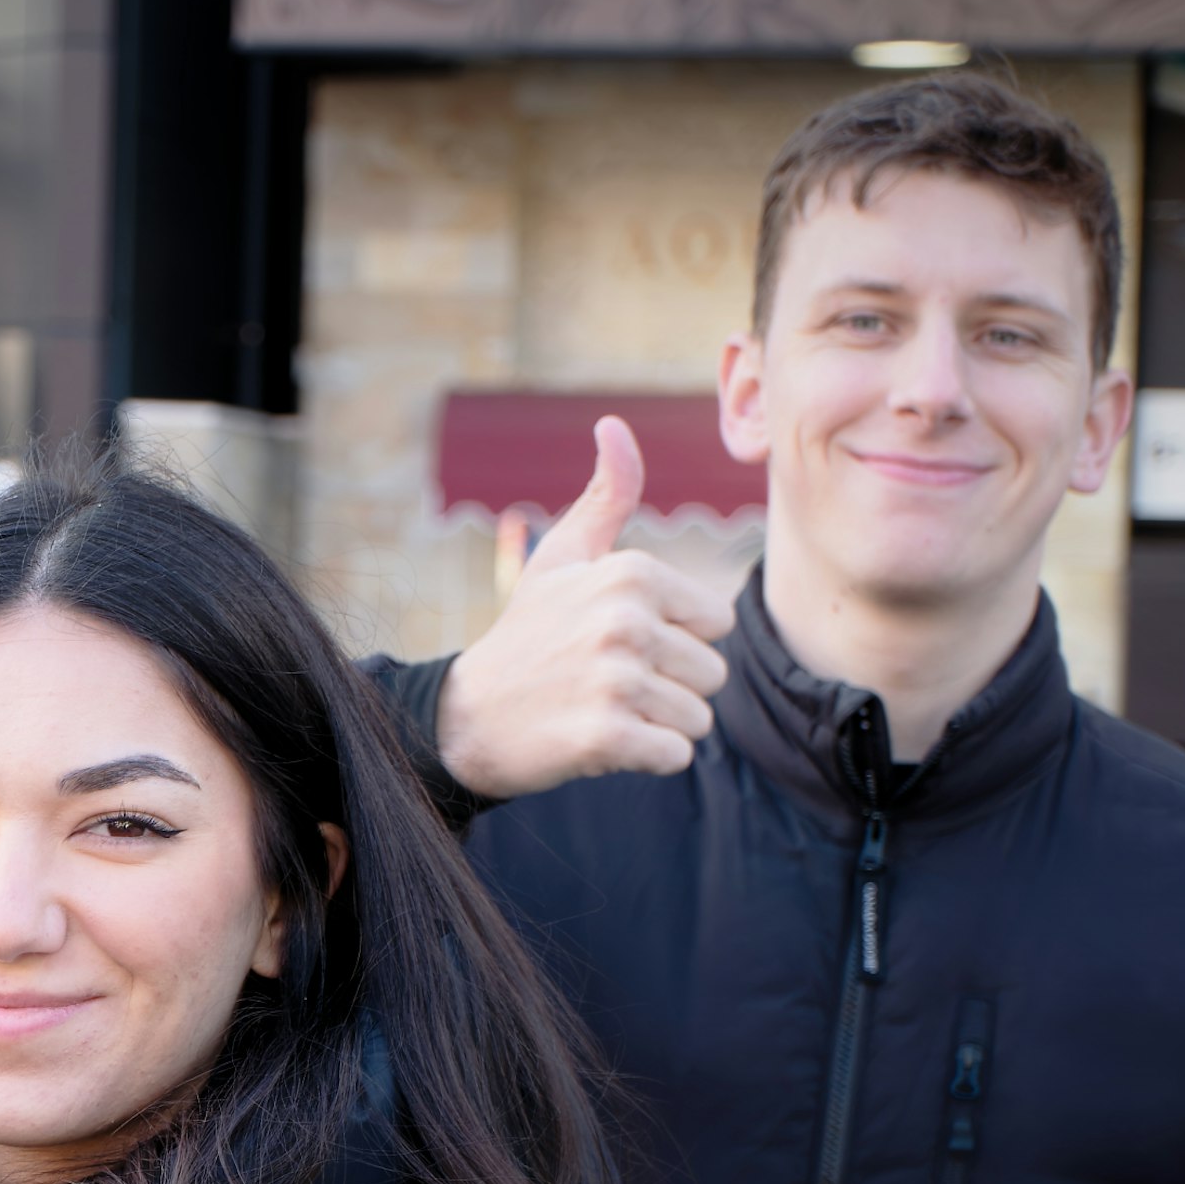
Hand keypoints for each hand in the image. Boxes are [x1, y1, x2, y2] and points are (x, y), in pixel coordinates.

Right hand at [434, 415, 736, 796]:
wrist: (468, 718)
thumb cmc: (527, 635)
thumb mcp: (563, 558)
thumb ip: (606, 496)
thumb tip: (614, 425)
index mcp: (630, 573)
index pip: (717, 623)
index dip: (676, 640)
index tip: (618, 643)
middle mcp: (625, 621)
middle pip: (712, 674)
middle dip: (671, 688)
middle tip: (609, 684)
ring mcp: (615, 680)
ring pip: (697, 718)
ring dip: (659, 726)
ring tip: (604, 710)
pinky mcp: (606, 735)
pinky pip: (674, 755)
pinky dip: (646, 758)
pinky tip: (602, 742)